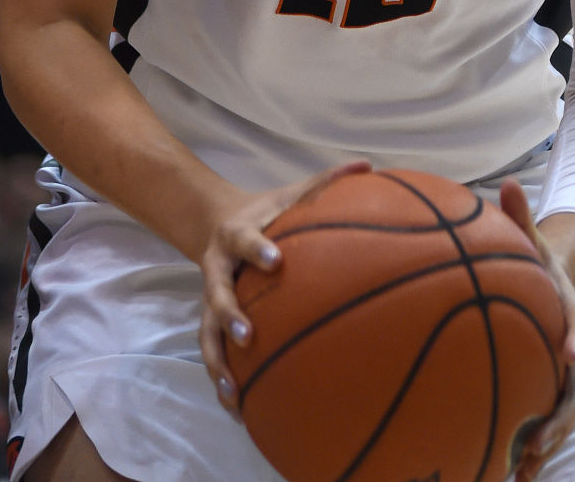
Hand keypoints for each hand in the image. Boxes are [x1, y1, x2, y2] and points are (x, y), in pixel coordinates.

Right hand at [197, 161, 370, 415]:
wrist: (216, 222)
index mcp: (237, 234)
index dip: (258, 250)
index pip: (245, 239)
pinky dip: (222, 380)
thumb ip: (326, 181)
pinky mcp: (210, 322)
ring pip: (206, 332)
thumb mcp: (291, 192)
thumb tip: (368, 163)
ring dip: (218, 362)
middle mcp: (218, 268)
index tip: (276, 261)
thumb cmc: (268, 212)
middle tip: (248, 334)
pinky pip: (212, 354)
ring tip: (233, 391)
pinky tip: (238, 411)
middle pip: (216, 292)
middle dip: (229, 313)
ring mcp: (211, 298)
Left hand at [498, 179, 574, 480]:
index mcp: (574, 314)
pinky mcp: (555, 389)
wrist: (557, 283)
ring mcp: (569, 374)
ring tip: (522, 467)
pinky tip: (510, 467)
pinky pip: (549, 420)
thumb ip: (521, 217)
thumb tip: (507, 183)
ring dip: (548, 442)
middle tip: (537, 441)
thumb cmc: (539, 264)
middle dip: (560, 417)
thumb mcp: (533, 240)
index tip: (571, 350)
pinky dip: (536, 444)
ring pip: (565, 414)